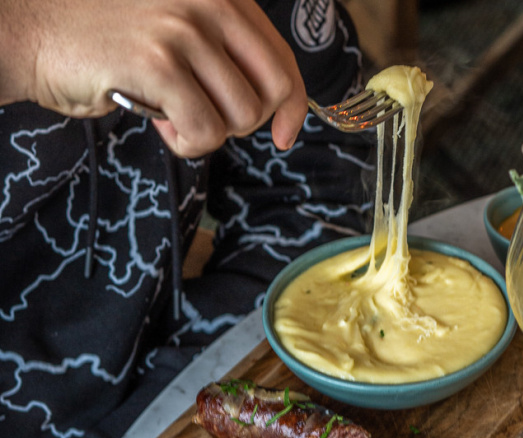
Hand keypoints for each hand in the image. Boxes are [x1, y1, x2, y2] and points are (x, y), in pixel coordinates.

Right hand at [0, 0, 306, 156]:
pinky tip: (157, 122)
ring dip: (207, 132)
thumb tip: (276, 109)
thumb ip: (224, 55)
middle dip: (245, 122)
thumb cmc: (108, 43)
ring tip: (169, 113)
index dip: (293, 106)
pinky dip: (185, 143)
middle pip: (272, 92)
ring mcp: (182, 30)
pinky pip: (205, 131)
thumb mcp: (179, 31)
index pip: (282, 58)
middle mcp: (209, 2)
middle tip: (205, 117)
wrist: (33, 34)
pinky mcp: (156, 64)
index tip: (285, 136)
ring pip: (241, 117)